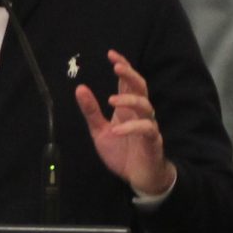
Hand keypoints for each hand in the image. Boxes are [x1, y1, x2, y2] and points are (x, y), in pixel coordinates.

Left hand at [74, 49, 175, 196]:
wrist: (139, 177)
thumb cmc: (122, 152)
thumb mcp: (100, 131)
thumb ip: (91, 111)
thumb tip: (80, 88)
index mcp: (127, 109)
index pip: (127, 82)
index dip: (123, 67)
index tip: (111, 54)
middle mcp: (139, 114)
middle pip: (140, 87)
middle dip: (130, 75)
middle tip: (117, 67)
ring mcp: (148, 126)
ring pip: (146, 106)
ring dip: (129, 100)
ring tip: (111, 101)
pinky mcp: (153, 141)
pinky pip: (146, 129)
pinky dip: (131, 127)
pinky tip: (117, 130)